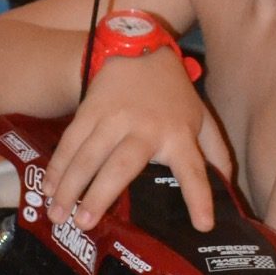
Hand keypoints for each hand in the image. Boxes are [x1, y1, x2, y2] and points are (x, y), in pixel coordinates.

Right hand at [43, 50, 231, 232]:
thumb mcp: (201, 118)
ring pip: (87, 155)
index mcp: (179, 135)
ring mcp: (113, 118)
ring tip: (58, 214)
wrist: (139, 49)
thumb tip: (227, 189)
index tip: (202, 226)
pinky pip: (70, 142)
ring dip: (69, 186)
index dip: (199, 198)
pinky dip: (57, 166)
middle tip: (85, 223)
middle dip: (101, 194)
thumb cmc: (172, 94)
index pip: (193, 170)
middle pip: (122, 165)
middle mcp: (145, 128)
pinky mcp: (89, 110)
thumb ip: (216, 153)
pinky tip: (48, 188)